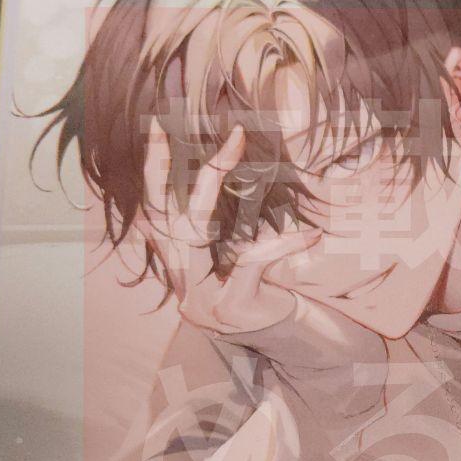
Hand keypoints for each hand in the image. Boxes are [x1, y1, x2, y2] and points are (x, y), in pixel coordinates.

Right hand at [140, 119, 326, 335]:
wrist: (288, 336)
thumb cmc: (263, 288)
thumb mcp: (237, 253)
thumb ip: (218, 226)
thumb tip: (218, 168)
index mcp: (178, 267)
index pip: (153, 213)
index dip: (150, 174)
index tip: (155, 129)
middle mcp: (181, 284)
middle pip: (163, 216)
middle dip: (163, 166)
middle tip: (164, 124)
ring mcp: (200, 300)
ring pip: (195, 229)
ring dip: (212, 180)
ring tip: (233, 143)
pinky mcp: (231, 308)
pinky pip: (251, 260)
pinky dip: (281, 244)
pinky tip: (310, 236)